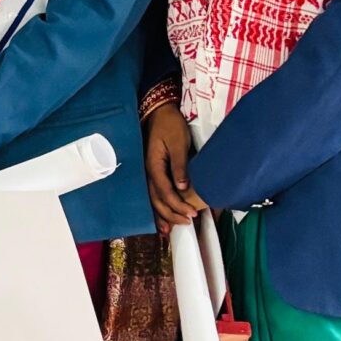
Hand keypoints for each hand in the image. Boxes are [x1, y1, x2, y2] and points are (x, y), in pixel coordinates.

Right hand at [143, 103, 207, 234]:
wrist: (160, 112)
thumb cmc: (170, 126)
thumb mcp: (178, 143)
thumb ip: (179, 166)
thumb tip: (183, 188)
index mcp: (154, 166)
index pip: (165, 192)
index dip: (177, 205)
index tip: (191, 214)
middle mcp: (149, 172)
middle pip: (157, 199)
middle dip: (171, 214)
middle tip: (186, 223)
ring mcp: (149, 172)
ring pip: (153, 198)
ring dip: (162, 214)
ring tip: (170, 228)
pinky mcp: (154, 170)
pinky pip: (155, 192)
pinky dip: (158, 206)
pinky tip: (162, 215)